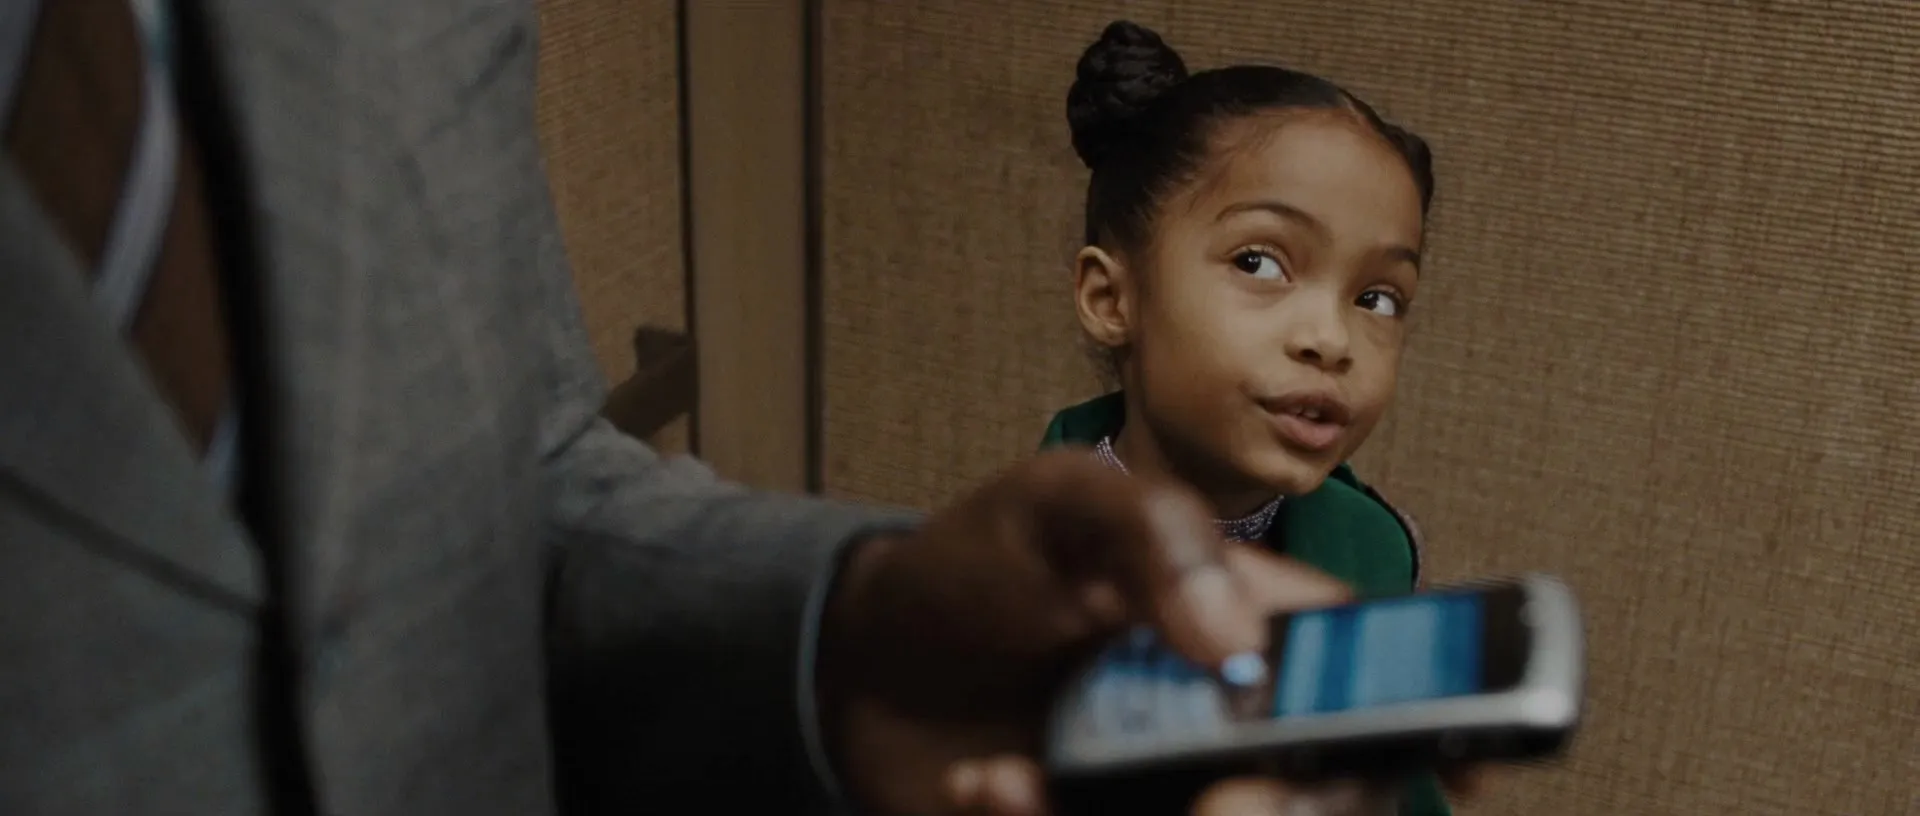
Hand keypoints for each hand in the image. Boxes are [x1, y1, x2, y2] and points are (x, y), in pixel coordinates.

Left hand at [815, 449, 1445, 814]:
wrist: (859, 659)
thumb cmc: (974, 563)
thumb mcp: (1061, 506)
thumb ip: (1158, 540)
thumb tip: (1242, 646)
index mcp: (1246, 615)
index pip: (1375, 666)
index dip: (1442, 712)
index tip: (1466, 762)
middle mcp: (1225, 713)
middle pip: (1322, 787)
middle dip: (1289, 809)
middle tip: (1227, 812)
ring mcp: (1167, 785)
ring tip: (1042, 788)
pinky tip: (996, 784)